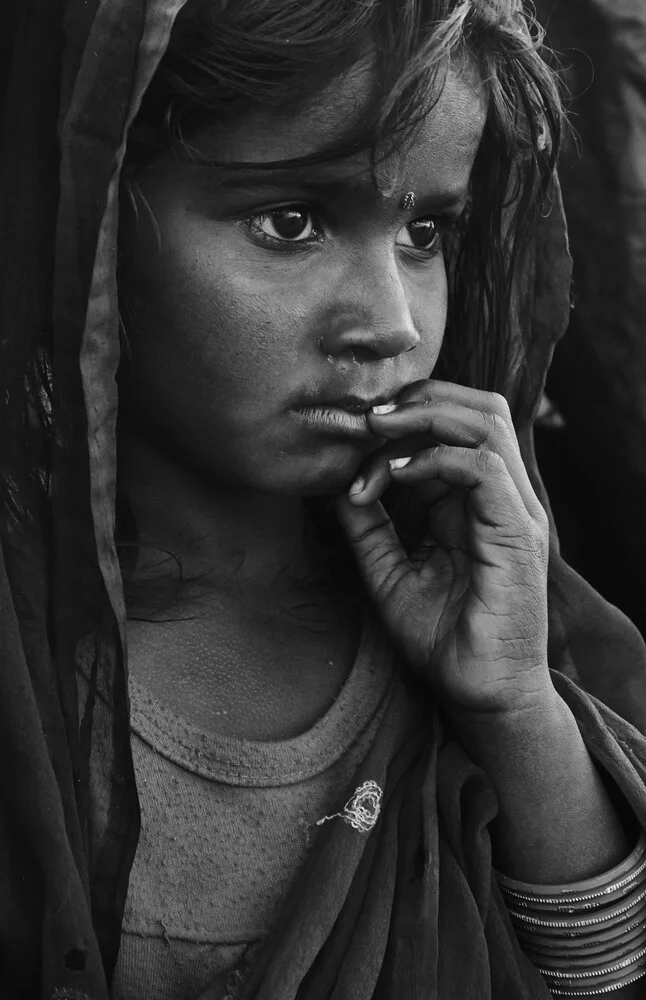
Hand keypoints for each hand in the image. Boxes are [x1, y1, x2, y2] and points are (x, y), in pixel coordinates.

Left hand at [335, 379, 551, 718]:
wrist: (481, 695)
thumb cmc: (444, 639)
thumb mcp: (389, 572)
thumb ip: (368, 527)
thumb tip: (334, 486)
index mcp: (476, 501)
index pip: (453, 426)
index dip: (402, 420)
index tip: (351, 442)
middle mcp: (502, 497)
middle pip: (477, 408)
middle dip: (418, 400)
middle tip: (366, 418)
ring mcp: (514, 511)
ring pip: (485, 424)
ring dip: (425, 417)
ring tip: (378, 431)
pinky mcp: (517, 533)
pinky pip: (484, 468)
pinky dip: (437, 457)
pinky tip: (399, 471)